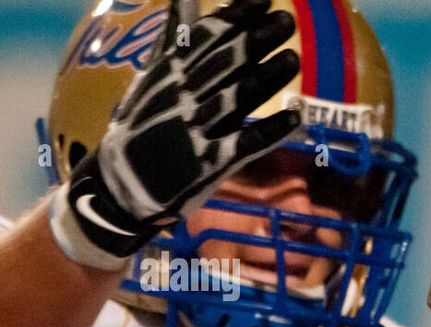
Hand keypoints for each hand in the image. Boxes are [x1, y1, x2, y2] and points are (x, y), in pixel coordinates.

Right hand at [52, 0, 301, 269]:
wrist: (119, 187)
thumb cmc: (142, 128)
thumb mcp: (151, 81)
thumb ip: (173, 44)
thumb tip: (185, 0)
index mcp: (167, 74)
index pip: (204, 37)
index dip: (235, 16)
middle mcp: (182, 97)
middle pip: (224, 63)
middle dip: (256, 39)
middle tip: (286, 21)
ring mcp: (195, 130)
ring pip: (237, 98)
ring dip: (266, 78)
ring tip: (293, 58)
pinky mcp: (209, 163)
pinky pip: (245, 144)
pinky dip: (270, 131)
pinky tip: (295, 118)